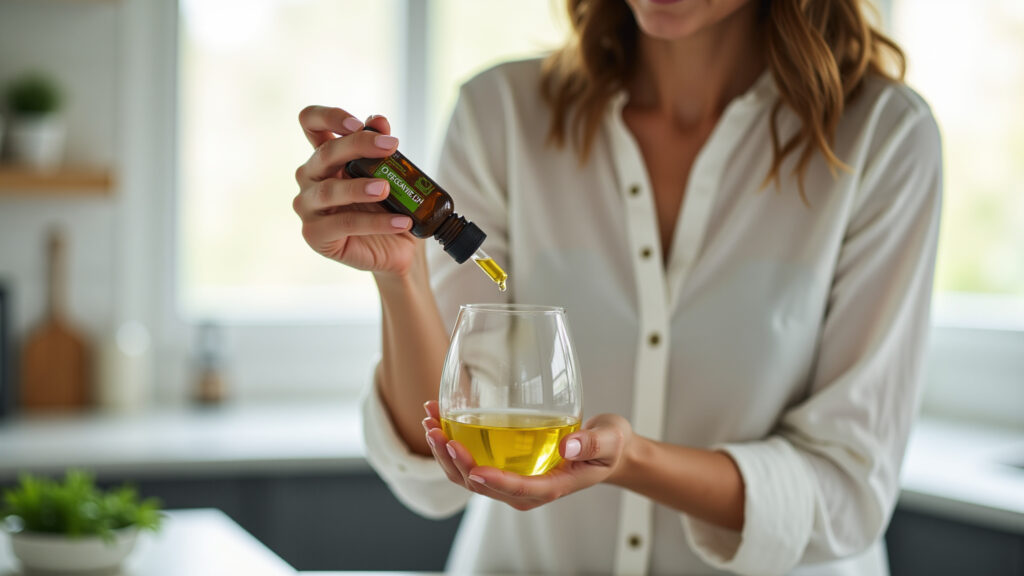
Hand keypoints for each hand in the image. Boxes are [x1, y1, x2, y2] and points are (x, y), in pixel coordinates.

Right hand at [293, 107, 417, 275]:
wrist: (395, 247)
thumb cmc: (386, 206)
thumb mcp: (389, 174)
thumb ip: (381, 148)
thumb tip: (380, 121)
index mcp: (325, 156)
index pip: (310, 122)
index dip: (329, 116)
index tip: (358, 124)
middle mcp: (310, 177)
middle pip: (324, 153)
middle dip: (359, 146)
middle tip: (391, 146)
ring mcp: (308, 206)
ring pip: (329, 191)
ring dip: (360, 187)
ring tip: (387, 188)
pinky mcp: (315, 235)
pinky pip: (344, 225)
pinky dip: (375, 223)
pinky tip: (401, 221)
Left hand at [421, 401, 632, 510]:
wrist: (605, 449)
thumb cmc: (607, 448)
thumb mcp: (609, 441)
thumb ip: (593, 443)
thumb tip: (570, 445)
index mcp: (550, 487)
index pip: (518, 490)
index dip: (494, 481)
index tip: (473, 467)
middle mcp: (525, 488)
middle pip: (481, 484)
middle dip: (454, 460)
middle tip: (437, 431)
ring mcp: (511, 479)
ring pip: (468, 474)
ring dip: (445, 451)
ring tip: (430, 420)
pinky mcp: (503, 466)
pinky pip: (471, 460)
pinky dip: (452, 442)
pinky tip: (441, 418)